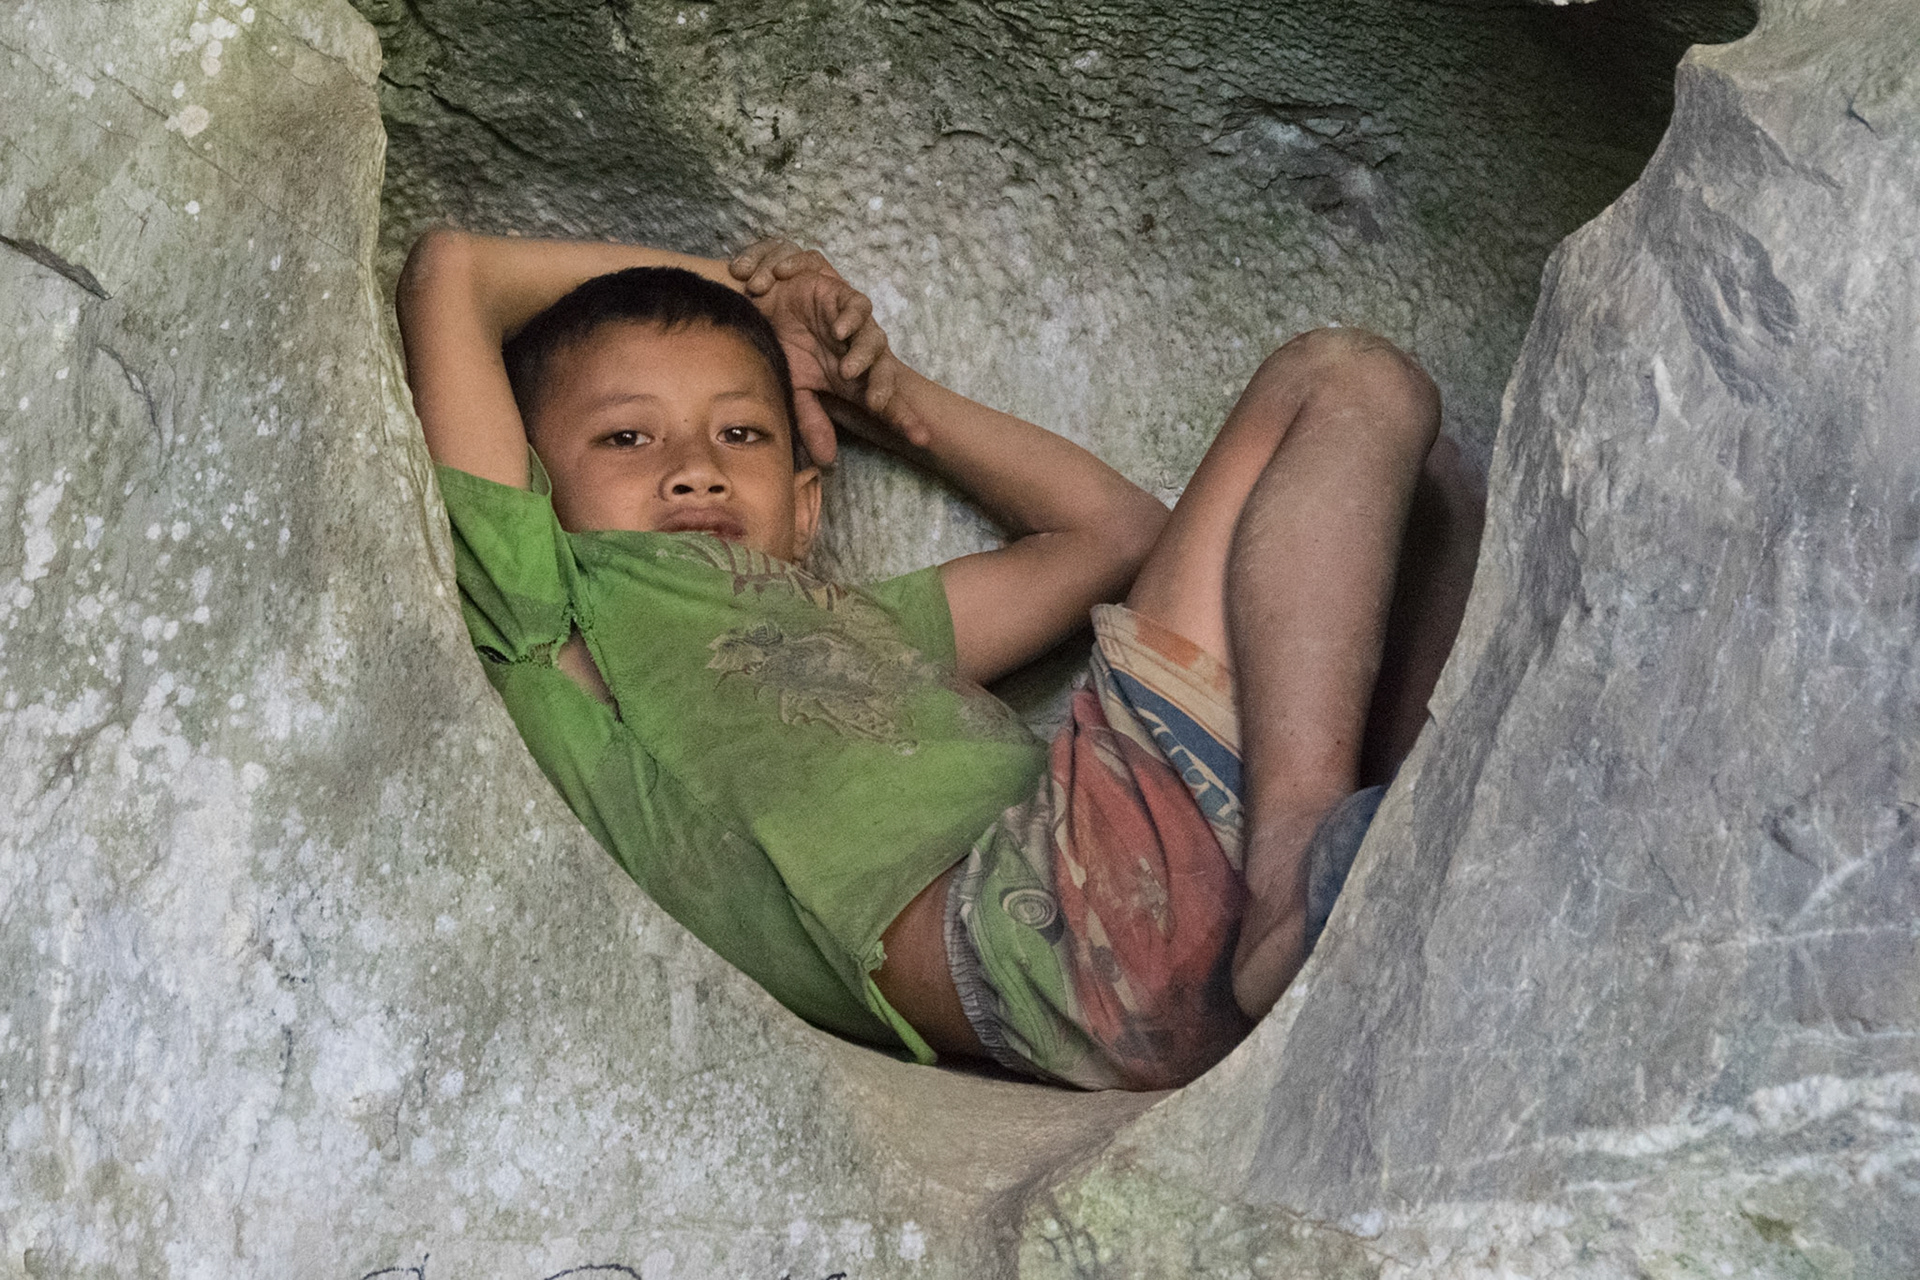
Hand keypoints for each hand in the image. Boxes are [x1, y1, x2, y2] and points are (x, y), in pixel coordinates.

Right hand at [732, 243, 896, 464]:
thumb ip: (812, 419)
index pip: (886, 404)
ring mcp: (855, 327)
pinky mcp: (844, 298)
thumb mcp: (796, 388)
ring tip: (849, 370)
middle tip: (876, 404)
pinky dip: (851, 318)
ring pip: (873, 340)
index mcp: (855, 381)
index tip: (922, 439)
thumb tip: (826, 460)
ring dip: (863, 355)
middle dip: (884, 388)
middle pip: (885, 372)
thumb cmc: (786, 349)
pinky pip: (857, 307)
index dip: (904, 419)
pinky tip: (840, 330)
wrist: (763, 309)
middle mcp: (861, 355)